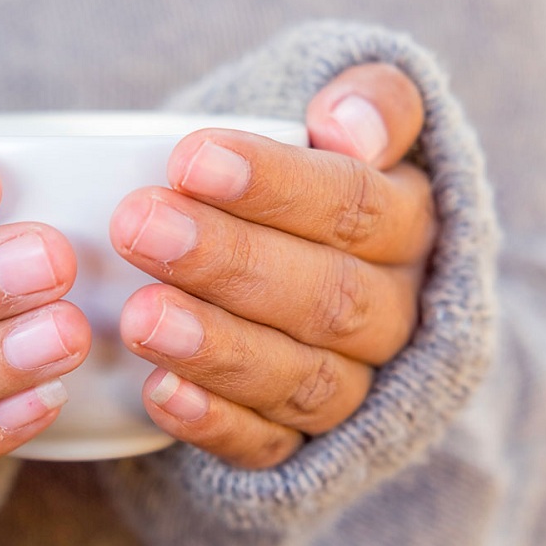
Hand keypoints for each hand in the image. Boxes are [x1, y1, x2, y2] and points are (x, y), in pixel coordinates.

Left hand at [110, 64, 435, 466]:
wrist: (309, 255)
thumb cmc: (306, 172)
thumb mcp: (350, 117)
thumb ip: (373, 101)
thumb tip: (351, 124)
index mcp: (407, 224)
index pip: (356, 205)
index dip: (275, 185)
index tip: (189, 159)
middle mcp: (393, 311)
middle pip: (327, 296)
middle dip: (228, 262)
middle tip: (138, 226)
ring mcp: (356, 383)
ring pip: (302, 378)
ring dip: (217, 348)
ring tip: (139, 317)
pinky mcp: (308, 440)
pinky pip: (271, 444)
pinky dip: (216, 424)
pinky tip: (158, 392)